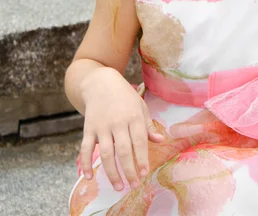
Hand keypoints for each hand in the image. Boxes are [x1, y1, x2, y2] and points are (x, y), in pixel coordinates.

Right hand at [80, 67, 163, 190]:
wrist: (101, 82)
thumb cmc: (125, 96)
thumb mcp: (140, 106)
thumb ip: (148, 126)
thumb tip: (160, 140)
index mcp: (133, 116)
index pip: (139, 141)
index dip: (142, 159)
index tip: (145, 173)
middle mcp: (118, 122)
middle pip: (123, 151)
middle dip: (129, 170)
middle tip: (133, 185)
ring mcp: (102, 126)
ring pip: (106, 153)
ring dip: (112, 172)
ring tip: (118, 187)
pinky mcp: (88, 128)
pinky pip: (86, 148)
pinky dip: (86, 163)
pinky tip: (89, 176)